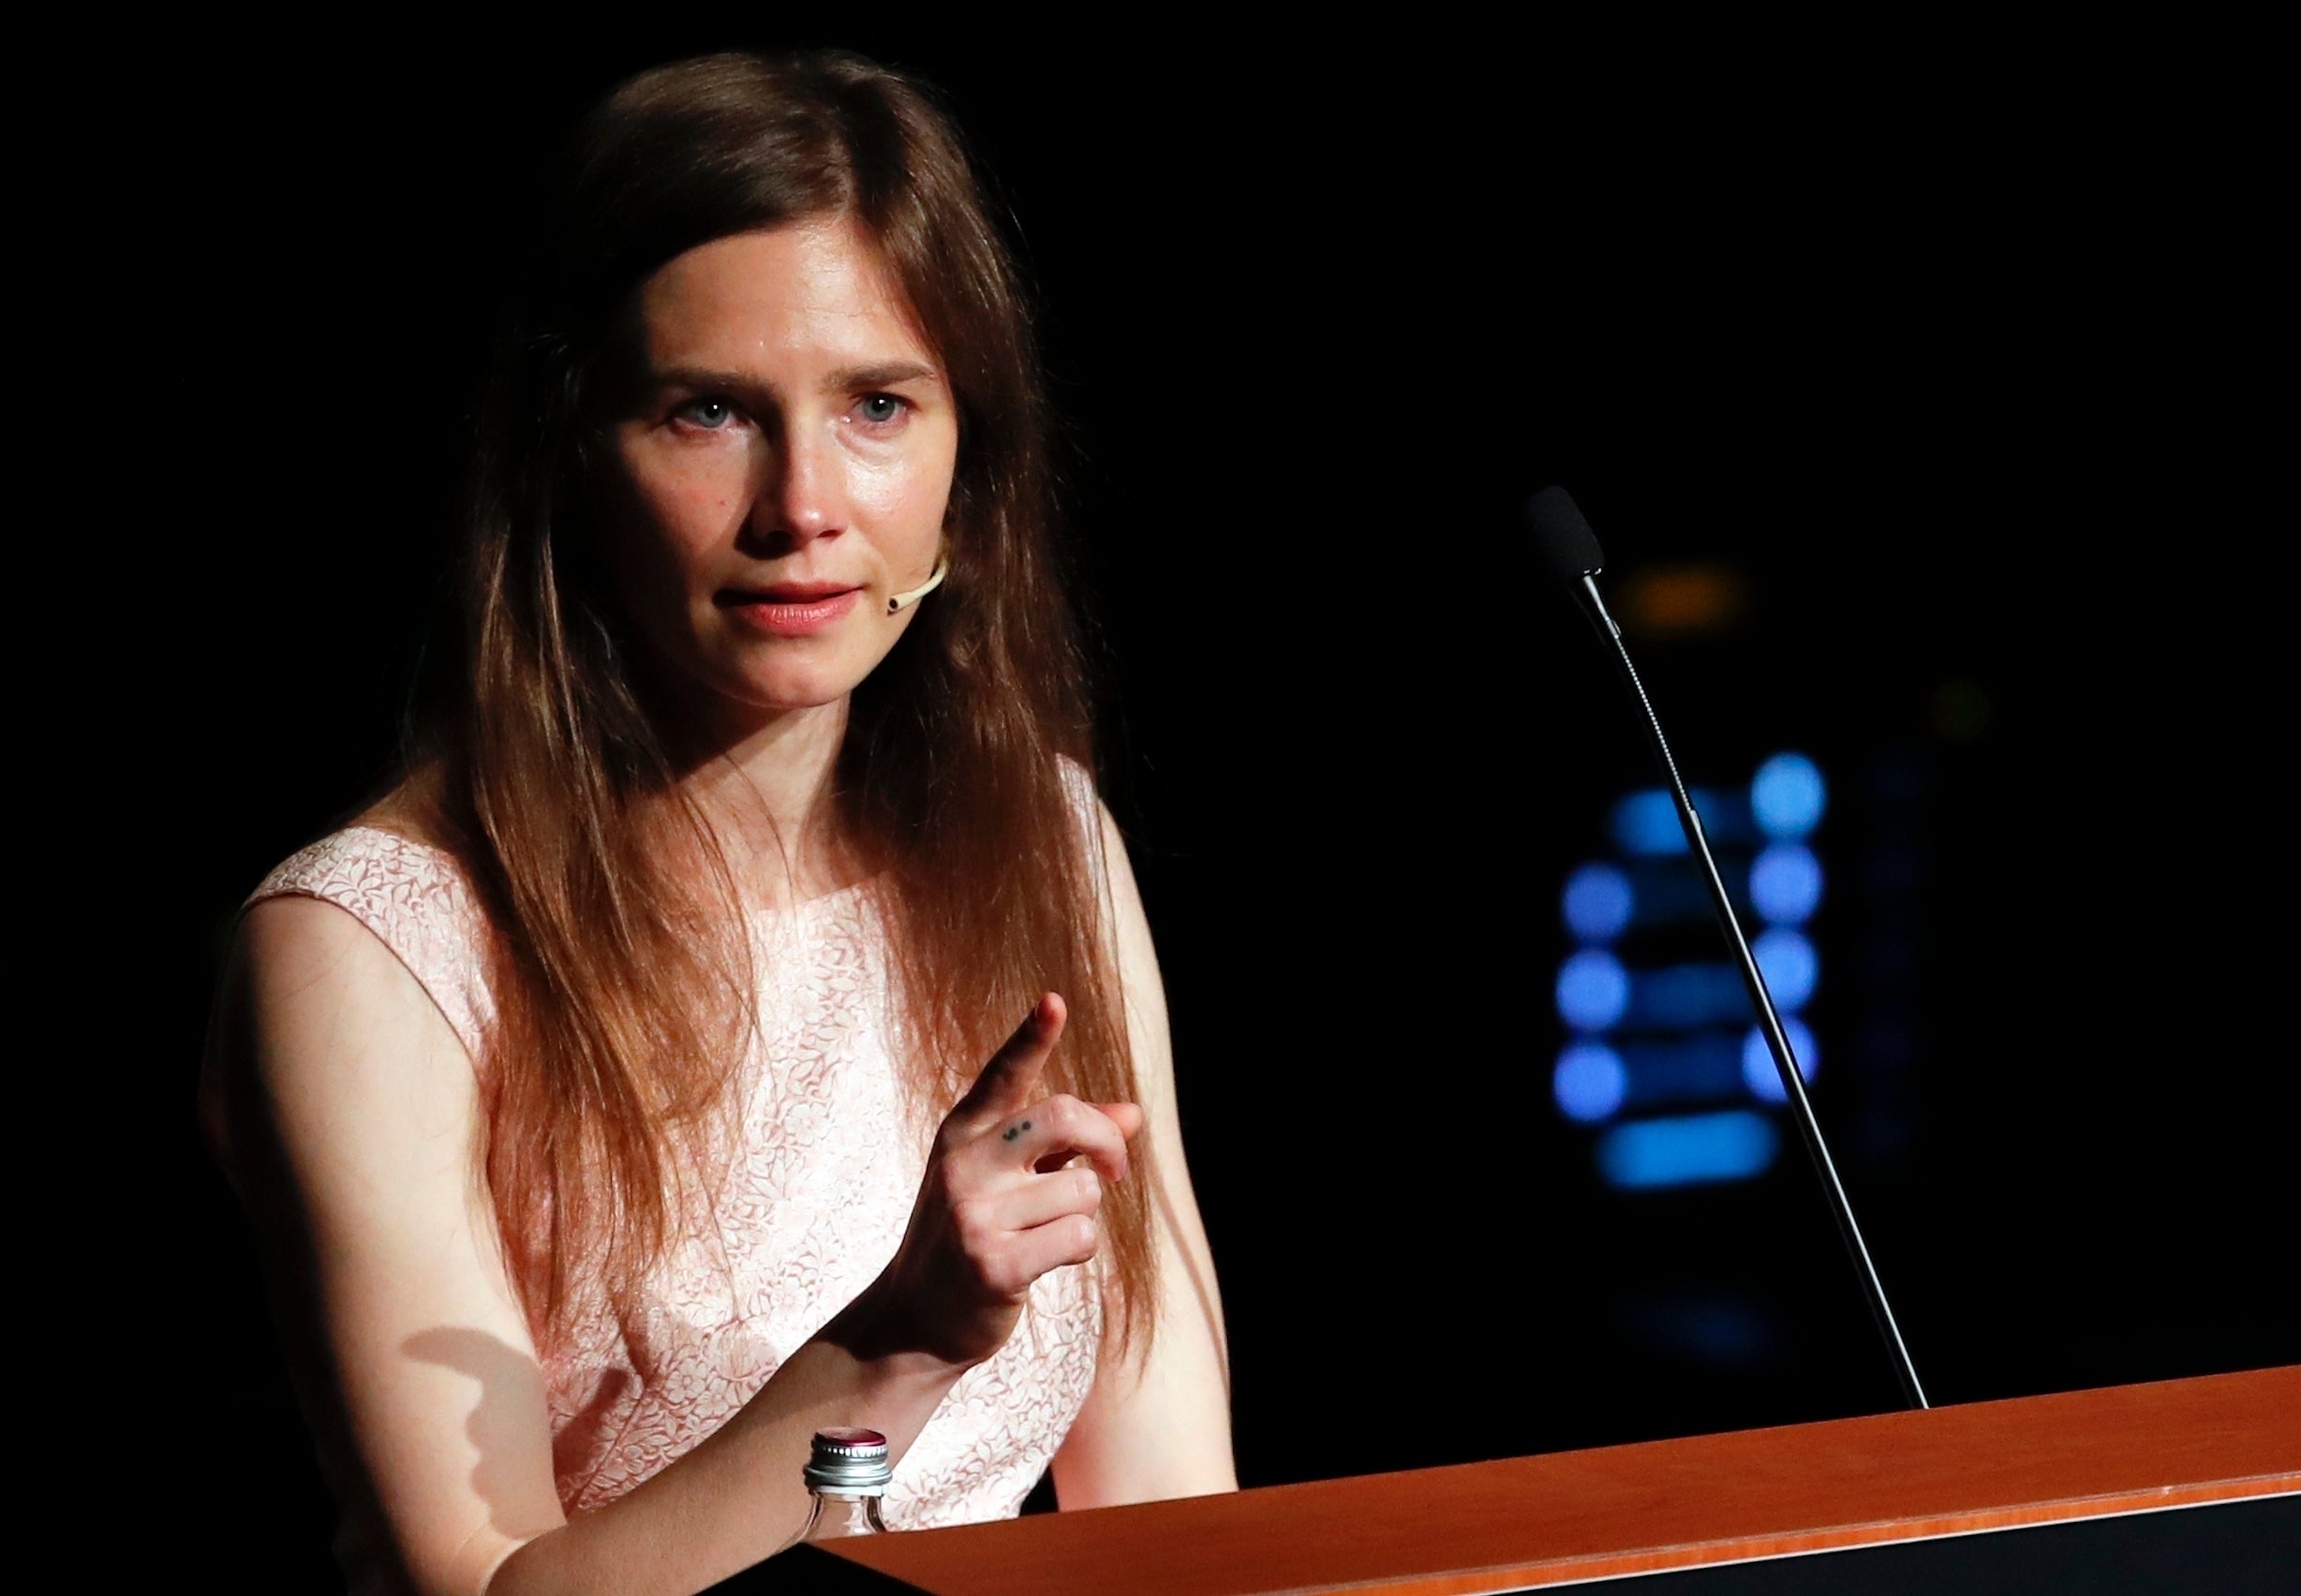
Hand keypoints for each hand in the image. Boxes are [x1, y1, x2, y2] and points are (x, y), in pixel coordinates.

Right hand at [833, 993, 1142, 1370]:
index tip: (1055, 1002)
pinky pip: (1078, 1237)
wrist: (914, 1320)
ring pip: (1083, 1191)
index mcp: (961, 1134)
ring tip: (1043, 1236)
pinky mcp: (995, 1264)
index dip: (1032, 1037)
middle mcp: (962, 1165)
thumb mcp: (1005, 1180)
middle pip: (1064, 1118)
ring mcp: (975, 1215)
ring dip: (1082, 1216)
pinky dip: (1076, 1251)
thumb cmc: (970, 1236)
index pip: (1003, 1076)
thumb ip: (1064, 1144)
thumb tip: (1133, 1113)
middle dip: (1106, 1143)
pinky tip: (1041, 1262)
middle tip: (1115, 1171)